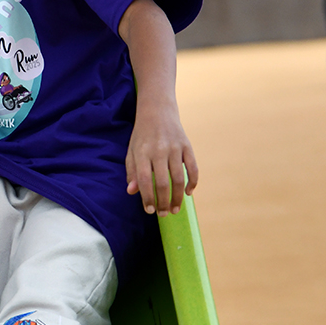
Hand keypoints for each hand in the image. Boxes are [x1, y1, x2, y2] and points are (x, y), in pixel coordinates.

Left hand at [126, 96, 197, 214]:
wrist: (158, 110)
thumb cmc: (142, 134)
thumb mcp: (132, 151)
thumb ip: (132, 172)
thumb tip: (132, 192)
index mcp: (142, 153)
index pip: (145, 181)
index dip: (147, 198)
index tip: (149, 210)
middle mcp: (159, 150)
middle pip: (162, 183)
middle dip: (163, 202)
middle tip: (164, 214)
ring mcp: (175, 147)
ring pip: (178, 178)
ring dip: (178, 197)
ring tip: (175, 209)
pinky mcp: (187, 145)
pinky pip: (193, 167)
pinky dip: (192, 182)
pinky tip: (188, 192)